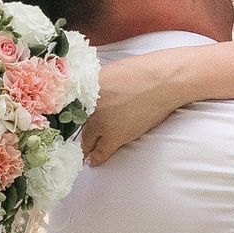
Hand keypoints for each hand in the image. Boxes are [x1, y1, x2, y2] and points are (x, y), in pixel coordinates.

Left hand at [81, 56, 199, 162]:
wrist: (162, 81)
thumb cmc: (143, 71)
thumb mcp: (111, 71)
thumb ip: (98, 84)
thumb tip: (94, 95)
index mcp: (86, 86)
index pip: (71, 107)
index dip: (72, 116)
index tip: (71, 122)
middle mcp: (88, 104)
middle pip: (78, 124)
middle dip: (79, 131)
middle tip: (80, 139)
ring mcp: (100, 121)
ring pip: (88, 139)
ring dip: (88, 145)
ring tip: (87, 152)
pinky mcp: (113, 135)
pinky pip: (101, 151)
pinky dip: (96, 157)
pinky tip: (92, 161)